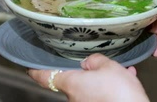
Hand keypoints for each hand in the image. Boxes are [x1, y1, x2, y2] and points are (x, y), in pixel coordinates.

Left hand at [27, 53, 148, 101]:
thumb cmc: (119, 93)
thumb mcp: (109, 66)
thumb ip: (95, 60)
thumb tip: (89, 62)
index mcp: (71, 83)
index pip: (44, 76)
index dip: (36, 70)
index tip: (29, 66)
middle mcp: (74, 97)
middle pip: (72, 80)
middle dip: (85, 71)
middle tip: (98, 62)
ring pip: (91, 87)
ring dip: (103, 78)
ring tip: (122, 71)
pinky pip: (101, 95)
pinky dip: (111, 88)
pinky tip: (127, 80)